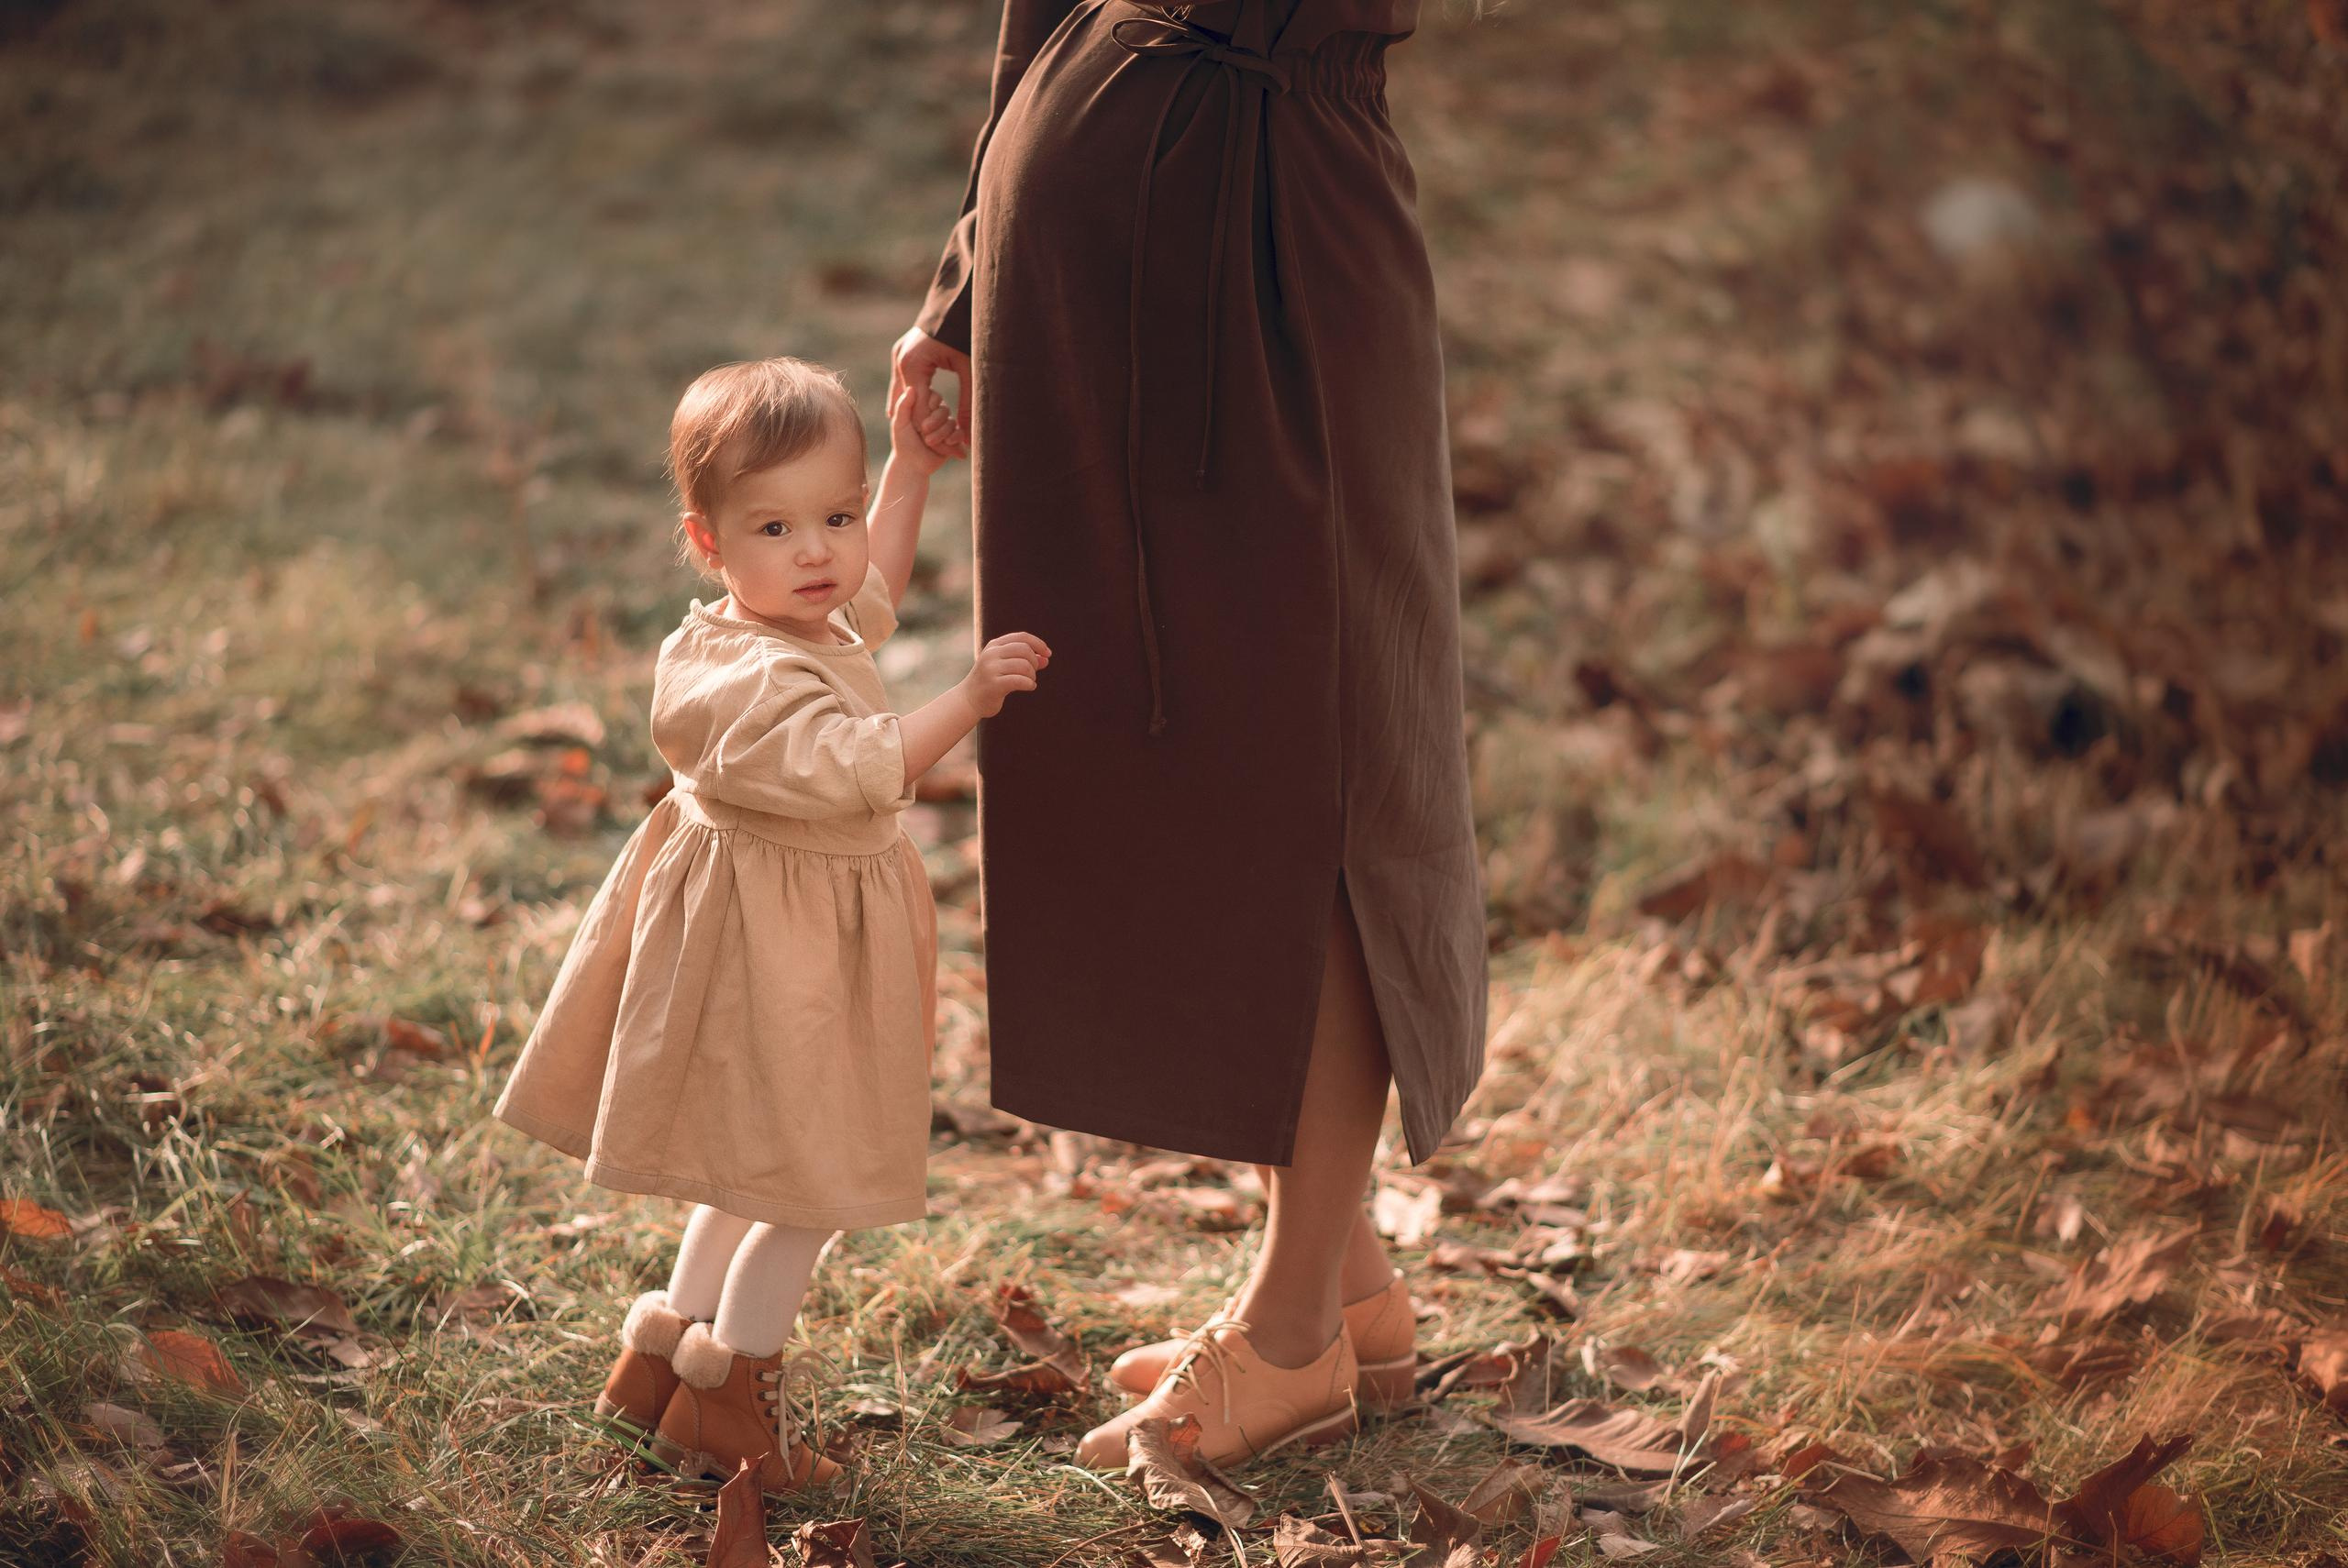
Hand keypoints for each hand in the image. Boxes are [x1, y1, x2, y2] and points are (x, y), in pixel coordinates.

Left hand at [887, 383, 957, 476]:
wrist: (912, 466)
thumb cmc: (902, 444)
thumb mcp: (899, 423)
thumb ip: (904, 405)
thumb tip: (912, 388)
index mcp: (923, 407)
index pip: (934, 397)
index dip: (930, 404)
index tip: (921, 414)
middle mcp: (936, 415)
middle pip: (944, 409)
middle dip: (935, 420)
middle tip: (923, 431)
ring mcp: (945, 426)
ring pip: (952, 421)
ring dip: (942, 432)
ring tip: (929, 443)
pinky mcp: (953, 439)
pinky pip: (960, 433)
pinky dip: (955, 437)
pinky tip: (947, 443)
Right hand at [890, 326, 970, 461]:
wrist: (955, 302)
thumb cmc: (965, 333)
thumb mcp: (969, 370)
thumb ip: (969, 403)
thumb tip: (969, 438)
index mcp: (913, 365)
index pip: (917, 408)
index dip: (929, 430)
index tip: (940, 449)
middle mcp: (900, 360)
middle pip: (906, 403)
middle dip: (920, 424)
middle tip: (931, 448)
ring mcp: (898, 354)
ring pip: (902, 393)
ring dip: (912, 412)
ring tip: (923, 436)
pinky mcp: (902, 351)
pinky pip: (903, 381)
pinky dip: (911, 397)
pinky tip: (917, 413)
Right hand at [958, 632, 1050, 717]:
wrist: (969, 700)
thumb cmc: (991, 682)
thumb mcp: (1005, 666)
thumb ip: (1025, 660)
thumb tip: (1046, 658)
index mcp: (994, 645)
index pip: (1022, 637)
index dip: (1038, 644)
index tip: (1048, 654)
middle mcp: (991, 654)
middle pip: (1025, 650)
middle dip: (1035, 662)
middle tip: (1033, 673)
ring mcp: (991, 668)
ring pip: (1024, 665)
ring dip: (1032, 675)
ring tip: (1030, 681)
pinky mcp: (994, 684)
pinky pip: (1020, 680)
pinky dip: (1029, 684)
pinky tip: (1030, 687)